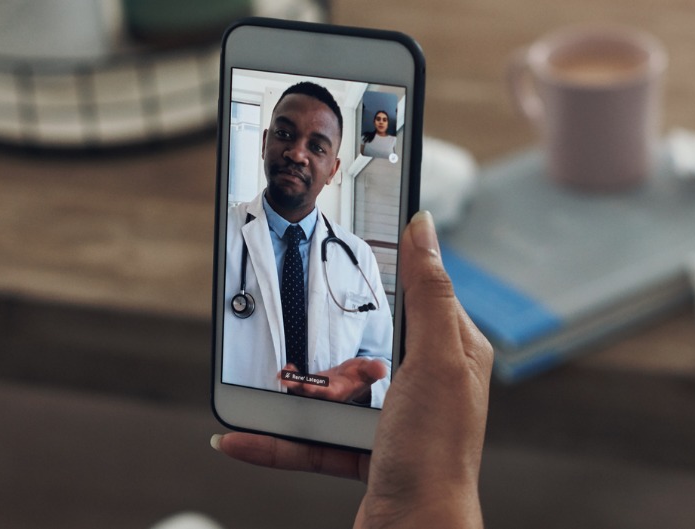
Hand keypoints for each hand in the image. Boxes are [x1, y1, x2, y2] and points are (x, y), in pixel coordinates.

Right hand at [214, 210, 493, 528]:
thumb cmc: (436, 456)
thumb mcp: (435, 361)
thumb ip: (428, 294)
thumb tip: (425, 228)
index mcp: (452, 354)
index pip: (419, 295)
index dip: (387, 270)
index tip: (348, 244)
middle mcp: (426, 386)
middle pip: (365, 342)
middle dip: (325, 340)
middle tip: (293, 326)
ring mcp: (393, 423)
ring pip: (332, 392)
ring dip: (292, 392)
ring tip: (257, 383)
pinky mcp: (364, 456)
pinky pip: (311, 438)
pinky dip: (276, 439)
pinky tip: (242, 437)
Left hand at [280, 358, 387, 403]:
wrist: (352, 379)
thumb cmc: (361, 375)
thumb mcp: (368, 371)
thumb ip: (373, 370)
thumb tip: (381, 368)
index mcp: (341, 392)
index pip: (330, 393)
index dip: (319, 389)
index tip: (309, 385)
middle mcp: (326, 394)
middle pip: (311, 393)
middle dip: (299, 388)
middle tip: (289, 382)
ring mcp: (317, 390)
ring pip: (302, 389)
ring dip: (292, 382)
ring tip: (283, 375)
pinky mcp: (310, 384)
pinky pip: (299, 382)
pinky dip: (292, 375)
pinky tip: (286, 369)